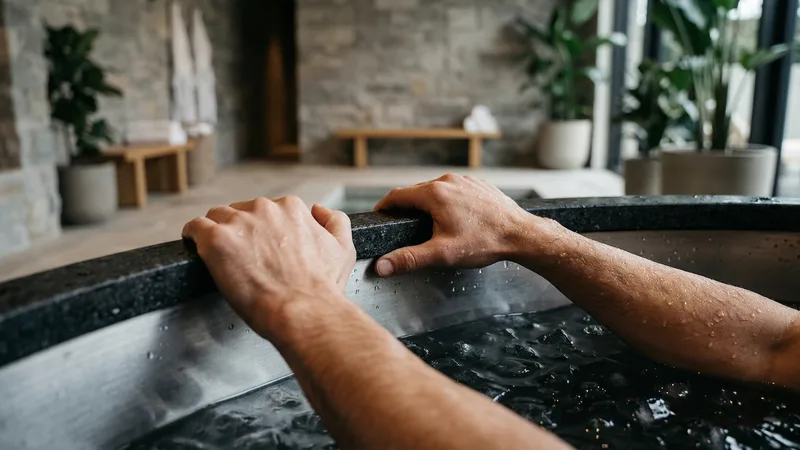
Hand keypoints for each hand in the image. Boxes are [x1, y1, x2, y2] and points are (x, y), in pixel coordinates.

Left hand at [182, 197, 355, 338]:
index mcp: (292, 208)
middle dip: (241, 231)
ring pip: (217, 217)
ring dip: (218, 234)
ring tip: (221, 258)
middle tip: (243, 258)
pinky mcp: (216, 239)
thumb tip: (319, 210)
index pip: (267, 210)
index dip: (262, 230)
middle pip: (240, 211)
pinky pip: (195, 227)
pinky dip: (193, 236)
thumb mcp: (343, 250)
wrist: (304, 312)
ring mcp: (239, 222)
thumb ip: (335, 223)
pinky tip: (195, 247)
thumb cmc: (323, 289)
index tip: (261, 248)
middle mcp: (265, 208)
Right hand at [373, 174, 537, 276]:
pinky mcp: (479, 185)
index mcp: (434, 193)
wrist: (521, 235)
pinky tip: (455, 219)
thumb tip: (381, 266)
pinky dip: (449, 202)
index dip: (384, 206)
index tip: (379, 216)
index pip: (397, 195)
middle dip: (408, 208)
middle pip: (417, 192)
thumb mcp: (442, 254)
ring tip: (430, 225)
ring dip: (429, 204)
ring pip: (437, 190)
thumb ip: (409, 258)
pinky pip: (456, 190)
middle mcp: (448, 181)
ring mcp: (465, 181)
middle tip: (403, 226)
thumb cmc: (484, 242)